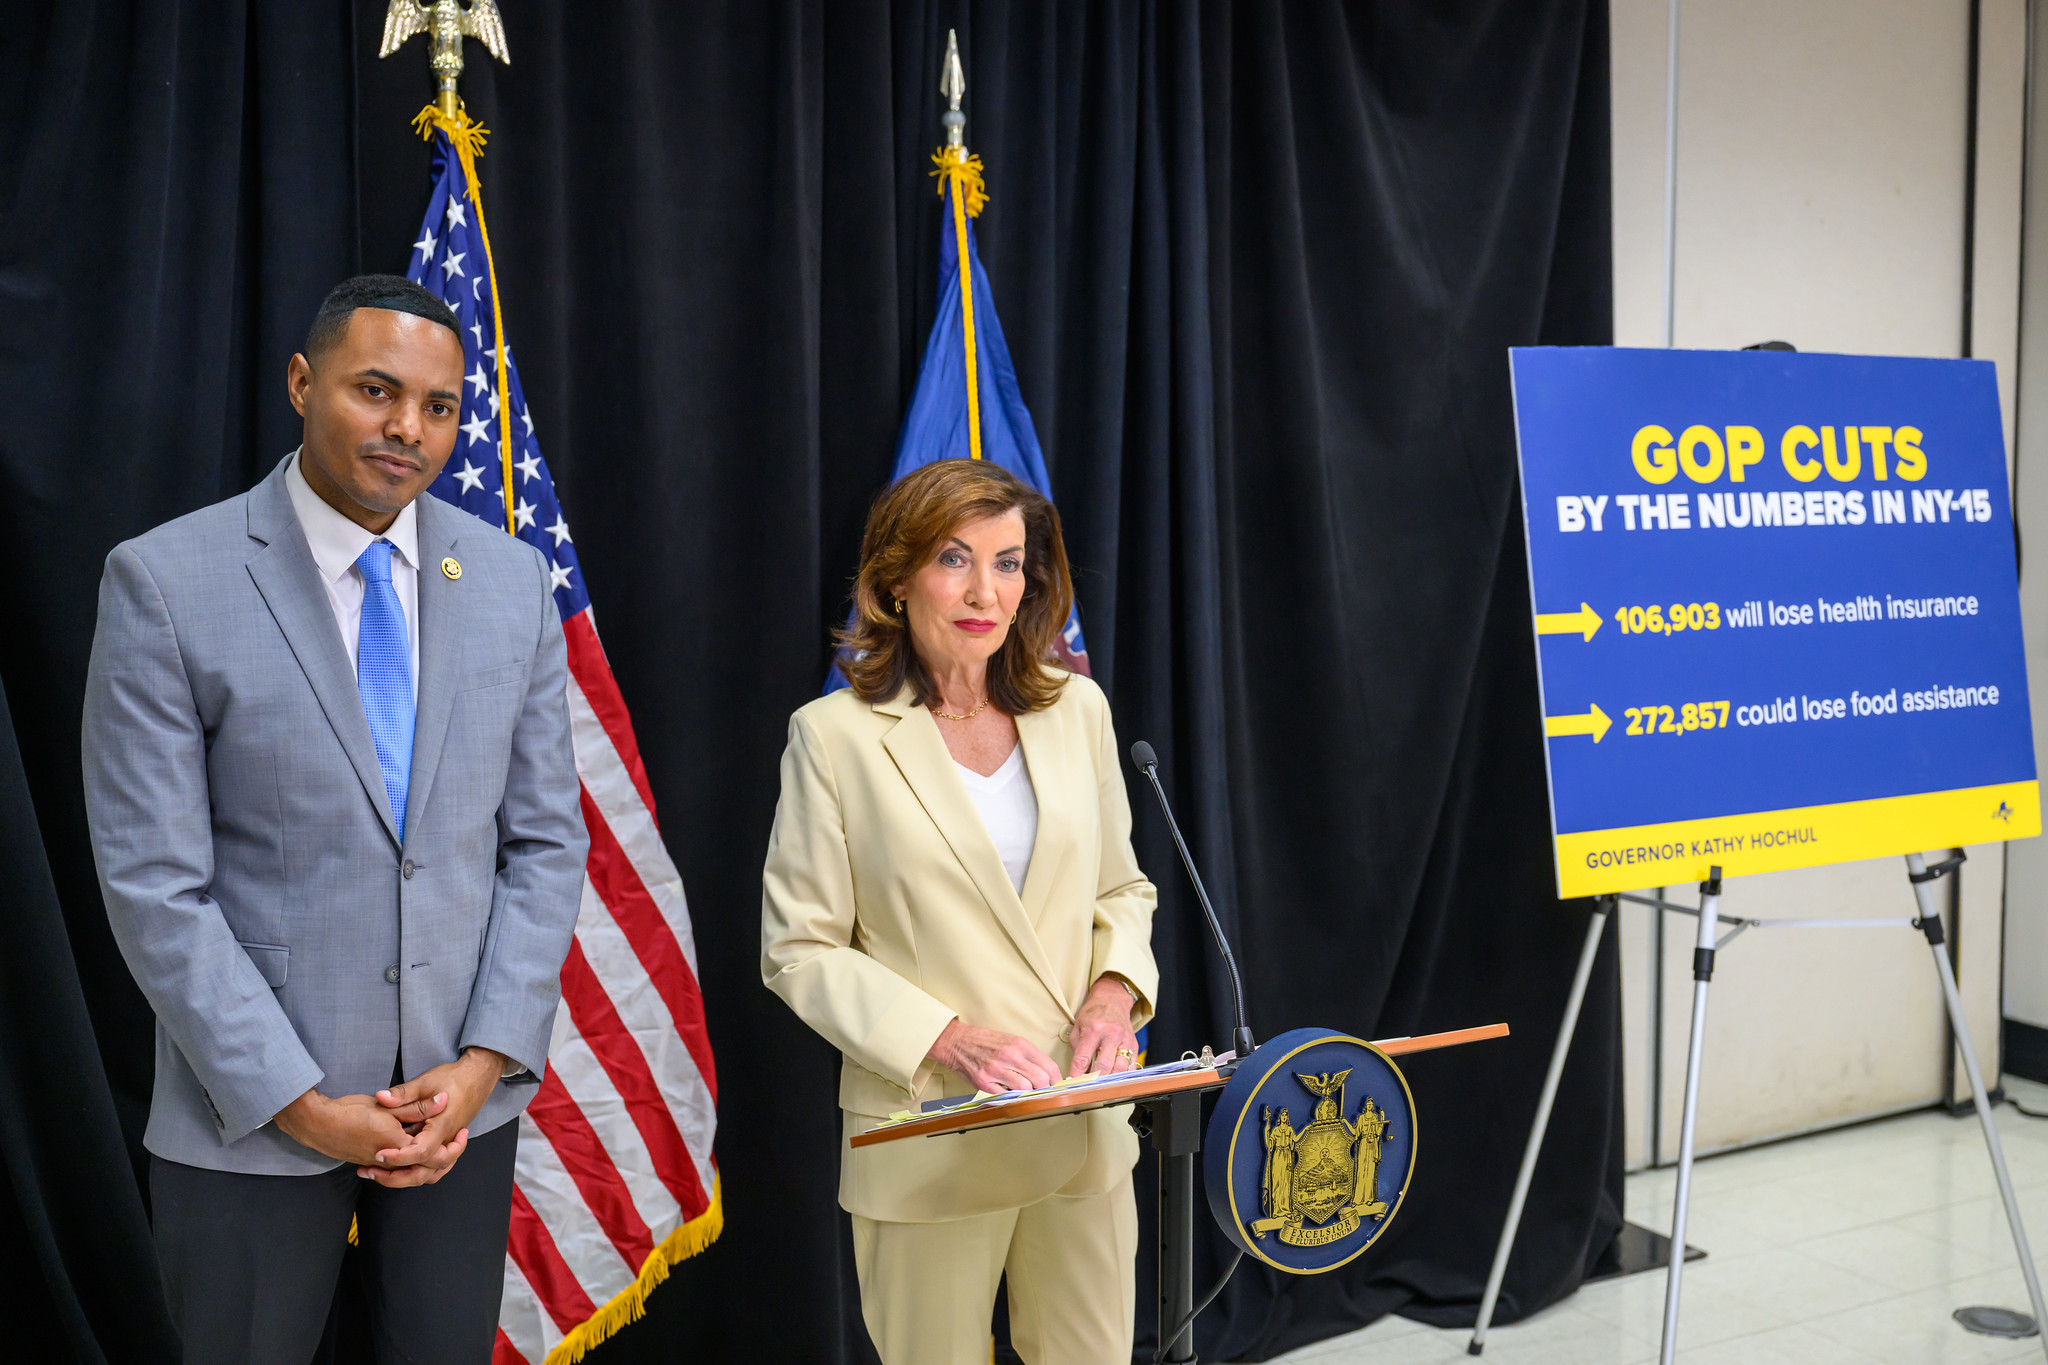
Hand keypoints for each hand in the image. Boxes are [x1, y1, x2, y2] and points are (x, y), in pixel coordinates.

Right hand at [274, 1089, 447, 1166]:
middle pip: (426, 1171)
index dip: (453, 1147)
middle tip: (457, 1143)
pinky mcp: (371, 1162)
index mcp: (399, 1147)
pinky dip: (411, 1162)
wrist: (318, 1125)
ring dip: (428, 1162)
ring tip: (442, 1147)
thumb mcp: (388, 1106)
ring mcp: (379, 1165)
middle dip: (444, 1159)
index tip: (462, 1133)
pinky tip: (415, 1147)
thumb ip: (418, 1106)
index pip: (435, 1156)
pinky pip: (397, 1168)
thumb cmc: (350, 1113)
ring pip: (412, 1172)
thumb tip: (444, 1100)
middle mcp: (390, 1162)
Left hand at [362, 1047, 504, 1186]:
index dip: (398, 1157)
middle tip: (370, 1170)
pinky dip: (417, 1172)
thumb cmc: (453, 1078)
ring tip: (379, 1174)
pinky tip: (398, 1167)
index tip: (378, 1154)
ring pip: (430, 1175)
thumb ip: (402, 1093)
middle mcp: (446, 1140)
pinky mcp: (446, 1144)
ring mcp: (448, 1144)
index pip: (421, 1152)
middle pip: (424, 1173)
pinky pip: (434, 1168)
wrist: (477, 1077)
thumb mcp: (425, 1081)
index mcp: (442, 1126)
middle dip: (395, 1177)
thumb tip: (381, 1098)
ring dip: (405, 1179)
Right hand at [928, 1019, 1061, 1092]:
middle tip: (1043, 1092)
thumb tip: (1046, 1073)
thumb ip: (1028, 1056)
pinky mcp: (984, 1082)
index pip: (1048, 1066)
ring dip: (1029, 1094)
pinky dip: (1011, 1098)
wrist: (957, 1041)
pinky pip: (1006, 1096)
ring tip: (1027, 1093)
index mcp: (1020, 1044)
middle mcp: (1010, 1056)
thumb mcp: (1011, 1040)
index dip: (1056, 1079)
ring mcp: (996, 1069)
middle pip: (1040, 1079)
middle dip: (1045, 1089)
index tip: (1056, 1085)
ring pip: (1025, 1089)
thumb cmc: (984, 1041)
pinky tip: (1011, 1094)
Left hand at [1068, 975, 1139, 1076]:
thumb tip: (1078, 1072)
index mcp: (1094, 1029)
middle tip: (1085, 1089)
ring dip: (1109, 1081)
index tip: (1072, 1084)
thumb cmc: (1093, 1013)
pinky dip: (1121, 1076)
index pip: (1083, 1058)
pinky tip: (1114, 1079)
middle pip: (1103, 1066)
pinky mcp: (1135, 1045)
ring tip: (1100, 1086)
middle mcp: (1111, 1035)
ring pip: (1119, 1069)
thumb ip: (1077, 1049)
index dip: (1076, 1074)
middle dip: (1093, 1081)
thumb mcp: (1078, 1026)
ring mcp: (1125, 1040)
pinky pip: (1130, 1066)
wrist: (1113, 999)